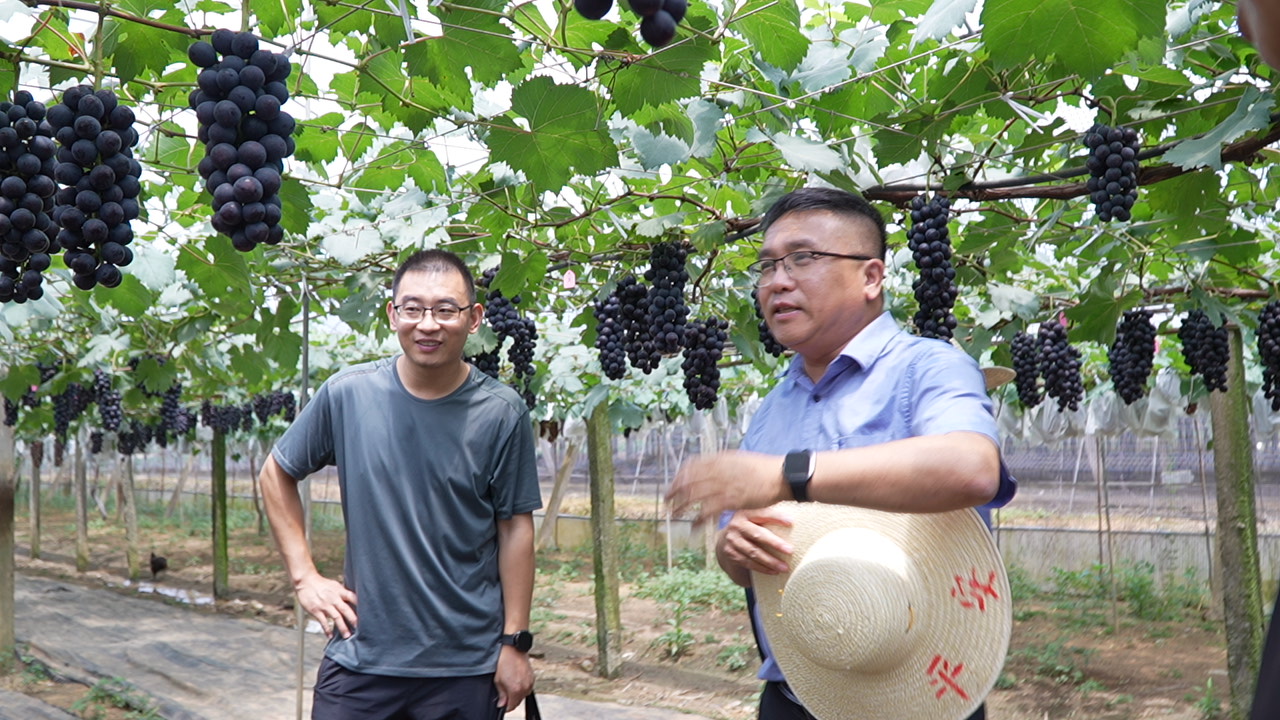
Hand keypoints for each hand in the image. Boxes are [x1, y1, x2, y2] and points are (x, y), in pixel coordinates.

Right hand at [294, 572, 357, 639]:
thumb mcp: (335, 585)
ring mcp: (325, 605)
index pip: (352, 597)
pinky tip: (330, 636)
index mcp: (340, 591)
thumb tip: (354, 600)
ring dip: (342, 627)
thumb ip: (343, 593)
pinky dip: (327, 629)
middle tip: (360, 628)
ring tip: (347, 636)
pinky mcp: (316, 610)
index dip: (360, 604)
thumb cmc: (321, 584)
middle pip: (346, 609)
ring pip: (336, 617)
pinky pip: (323, 621)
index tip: (367, 612)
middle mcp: (334, 598)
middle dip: (353, 619)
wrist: (306, 582)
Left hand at [494, 645, 533, 710]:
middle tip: (504, 694)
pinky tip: (516, 680)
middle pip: (518, 701)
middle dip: (511, 700)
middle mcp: (525, 687)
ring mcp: (530, 682)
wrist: (513, 648)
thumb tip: (502, 703)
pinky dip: (522, 687)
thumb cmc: (504, 661)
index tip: (501, 703)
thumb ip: (501, 694)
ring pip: (523, 695)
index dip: (505, 706)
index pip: (511, 706)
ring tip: (510, 685)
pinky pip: (527, 688)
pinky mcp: (532, 677)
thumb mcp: (498, 680)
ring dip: (517, 694)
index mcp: (516, 689)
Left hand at [665, 450, 786, 525]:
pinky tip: (693, 527)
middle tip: (667, 501)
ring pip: (694, 497)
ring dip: (681, 506)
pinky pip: (708, 511)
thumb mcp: (740, 460)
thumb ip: (725, 465)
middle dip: (675, 492)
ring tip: (674, 515)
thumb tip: (714, 467)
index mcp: (720, 460)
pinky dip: (698, 520)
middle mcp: (718, 471)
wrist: (781, 476)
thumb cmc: (764, 469)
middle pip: (688, 481)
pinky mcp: (731, 500)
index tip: (674, 484)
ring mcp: (724, 485)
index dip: (679, 476)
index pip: (691, 466)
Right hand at [719, 509, 794, 575]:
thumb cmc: (749, 527)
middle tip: (790, 550)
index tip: (791, 522)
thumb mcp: (754, 518)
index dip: (776, 517)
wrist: (726, 539)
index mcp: (745, 513)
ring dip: (770, 561)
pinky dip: (762, 568)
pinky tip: (774, 571)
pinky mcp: (731, 554)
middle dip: (775, 543)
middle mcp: (737, 526)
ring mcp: (732, 541)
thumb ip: (768, 517)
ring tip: (785, 567)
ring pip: (753, 552)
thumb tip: (793, 518)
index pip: (762, 514)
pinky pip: (749, 563)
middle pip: (757, 535)